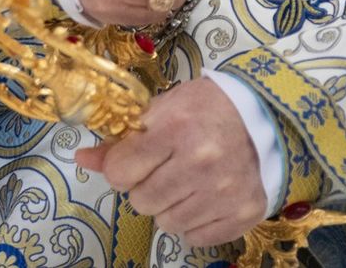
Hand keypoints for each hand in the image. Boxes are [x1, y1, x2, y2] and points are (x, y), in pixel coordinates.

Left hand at [75, 78, 268, 247]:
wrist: (263, 115)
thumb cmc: (206, 108)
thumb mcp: (162, 110)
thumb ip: (122, 139)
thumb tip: (82, 159)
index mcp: (176, 128)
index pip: (121, 172)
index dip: (123, 168)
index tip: (136, 159)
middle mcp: (201, 162)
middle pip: (142, 202)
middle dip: (146, 187)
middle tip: (165, 169)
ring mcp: (225, 191)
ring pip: (167, 223)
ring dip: (170, 206)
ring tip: (186, 183)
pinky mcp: (244, 212)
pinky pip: (196, 237)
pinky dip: (195, 222)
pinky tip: (205, 197)